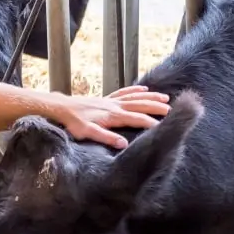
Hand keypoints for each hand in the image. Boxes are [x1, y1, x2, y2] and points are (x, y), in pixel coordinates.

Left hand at [51, 86, 170, 148]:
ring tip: (165, 97)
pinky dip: (135, 90)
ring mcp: (111, 100)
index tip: (163, 126)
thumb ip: (106, 138)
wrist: (62, 107)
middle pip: (140, 105)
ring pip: (135, 97)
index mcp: (113, 116)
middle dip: (156, 107)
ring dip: (151, 97)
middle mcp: (115, 106)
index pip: (136, 119)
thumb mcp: (88, 133)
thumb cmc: (74, 123)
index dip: (150, 123)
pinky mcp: (106, 98)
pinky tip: (143, 89)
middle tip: (172, 110)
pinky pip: (124, 92)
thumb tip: (124, 144)